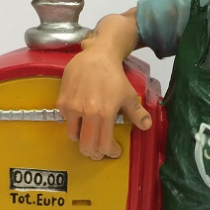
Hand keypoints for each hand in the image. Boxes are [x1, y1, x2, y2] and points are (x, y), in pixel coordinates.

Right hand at [56, 44, 151, 159]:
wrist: (97, 56)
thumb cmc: (114, 76)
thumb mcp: (129, 95)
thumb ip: (137, 113)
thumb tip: (146, 126)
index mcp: (104, 114)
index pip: (103, 145)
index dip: (109, 152)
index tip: (113, 151)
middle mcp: (86, 113)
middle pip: (87, 146)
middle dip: (94, 153)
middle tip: (99, 152)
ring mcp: (72, 108)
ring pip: (74, 136)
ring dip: (82, 140)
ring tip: (89, 137)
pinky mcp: (62, 101)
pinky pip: (66, 120)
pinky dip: (73, 123)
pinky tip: (81, 119)